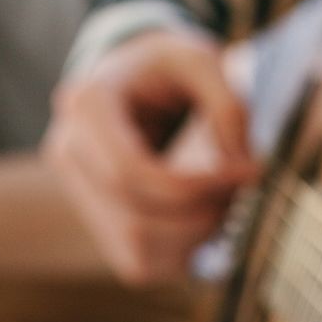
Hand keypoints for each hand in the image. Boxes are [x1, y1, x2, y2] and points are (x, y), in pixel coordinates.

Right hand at [44, 29, 258, 284]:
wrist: (133, 76)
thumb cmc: (168, 65)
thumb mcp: (203, 60)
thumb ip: (227, 106)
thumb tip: (240, 167)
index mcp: (87, 105)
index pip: (130, 172)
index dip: (196, 185)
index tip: (252, 171)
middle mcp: (69, 153)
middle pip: (134, 218)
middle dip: (201, 214)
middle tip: (244, 187)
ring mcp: (78, 193)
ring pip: (135, 249)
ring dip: (194, 237)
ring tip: (227, 201)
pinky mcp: (98, 221)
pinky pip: (138, 262)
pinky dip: (182, 251)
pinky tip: (206, 217)